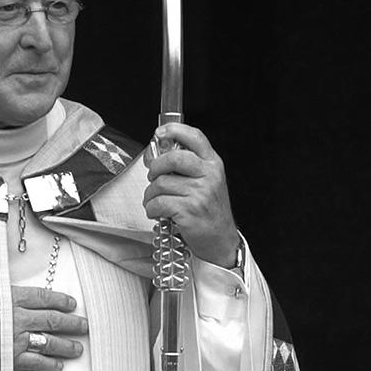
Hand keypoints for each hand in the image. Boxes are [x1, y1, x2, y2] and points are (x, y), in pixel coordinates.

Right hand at [12, 286, 86, 370]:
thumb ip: (2, 292)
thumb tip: (11, 291)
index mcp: (11, 298)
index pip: (43, 297)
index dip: (60, 301)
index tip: (70, 304)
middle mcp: (17, 318)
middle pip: (52, 319)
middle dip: (71, 323)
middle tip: (83, 326)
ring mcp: (15, 339)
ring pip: (49, 342)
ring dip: (66, 346)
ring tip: (77, 348)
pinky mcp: (10, 358)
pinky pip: (35, 362)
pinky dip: (49, 364)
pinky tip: (57, 365)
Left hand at [143, 123, 240, 268]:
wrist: (220, 240)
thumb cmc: (209, 211)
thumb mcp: (206, 181)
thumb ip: (186, 166)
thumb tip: (155, 154)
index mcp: (213, 164)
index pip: (195, 137)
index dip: (175, 130)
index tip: (160, 133)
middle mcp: (209, 175)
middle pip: (172, 158)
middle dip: (155, 168)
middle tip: (154, 178)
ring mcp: (200, 193)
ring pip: (160, 183)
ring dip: (150, 194)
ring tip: (155, 201)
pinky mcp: (189, 210)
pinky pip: (158, 202)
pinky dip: (152, 209)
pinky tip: (157, 212)